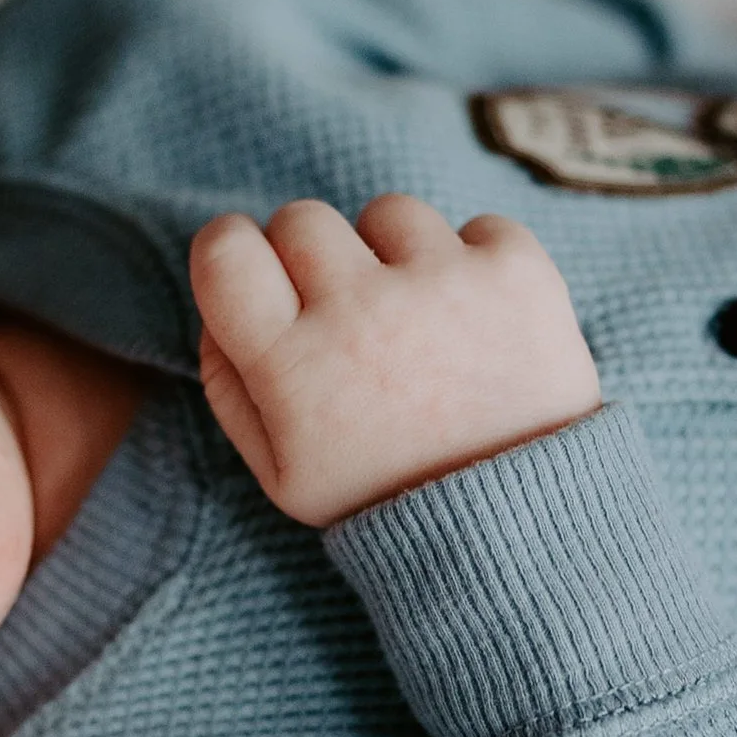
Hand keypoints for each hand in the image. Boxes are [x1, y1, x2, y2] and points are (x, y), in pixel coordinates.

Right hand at [191, 193, 600, 527]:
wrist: (514, 523)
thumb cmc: (384, 494)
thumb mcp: (280, 471)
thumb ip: (229, 383)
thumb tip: (220, 307)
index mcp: (291, 364)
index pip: (223, 248)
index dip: (231, 251)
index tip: (258, 273)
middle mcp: (360, 311)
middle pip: (301, 218)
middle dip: (313, 258)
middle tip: (347, 316)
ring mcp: (442, 284)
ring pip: (387, 213)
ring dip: (395, 256)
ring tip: (421, 325)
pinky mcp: (516, 271)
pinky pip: (475, 225)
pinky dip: (475, 264)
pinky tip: (477, 323)